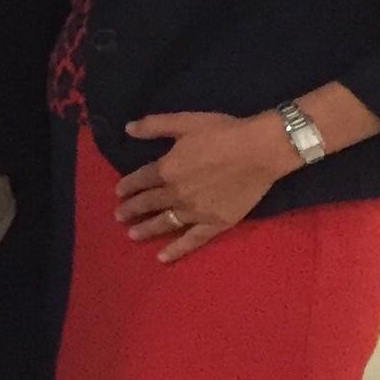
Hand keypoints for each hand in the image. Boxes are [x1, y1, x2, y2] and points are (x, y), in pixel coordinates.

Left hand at [119, 112, 292, 261]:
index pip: (139, 180)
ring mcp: (195, 211)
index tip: (119, 192)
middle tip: (119, 216)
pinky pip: (192, 240)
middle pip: (148, 203)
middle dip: (131, 210)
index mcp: (166, 169)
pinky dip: (176, 249)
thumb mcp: (184, 122)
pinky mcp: (215, 223)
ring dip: (146, 229)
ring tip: (132, 235)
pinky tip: (162, 257)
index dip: (127, 186)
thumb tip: (127, 128)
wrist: (260, 150)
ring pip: (164, 223)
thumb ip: (154, 125)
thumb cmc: (223, 132)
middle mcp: (175, 193)